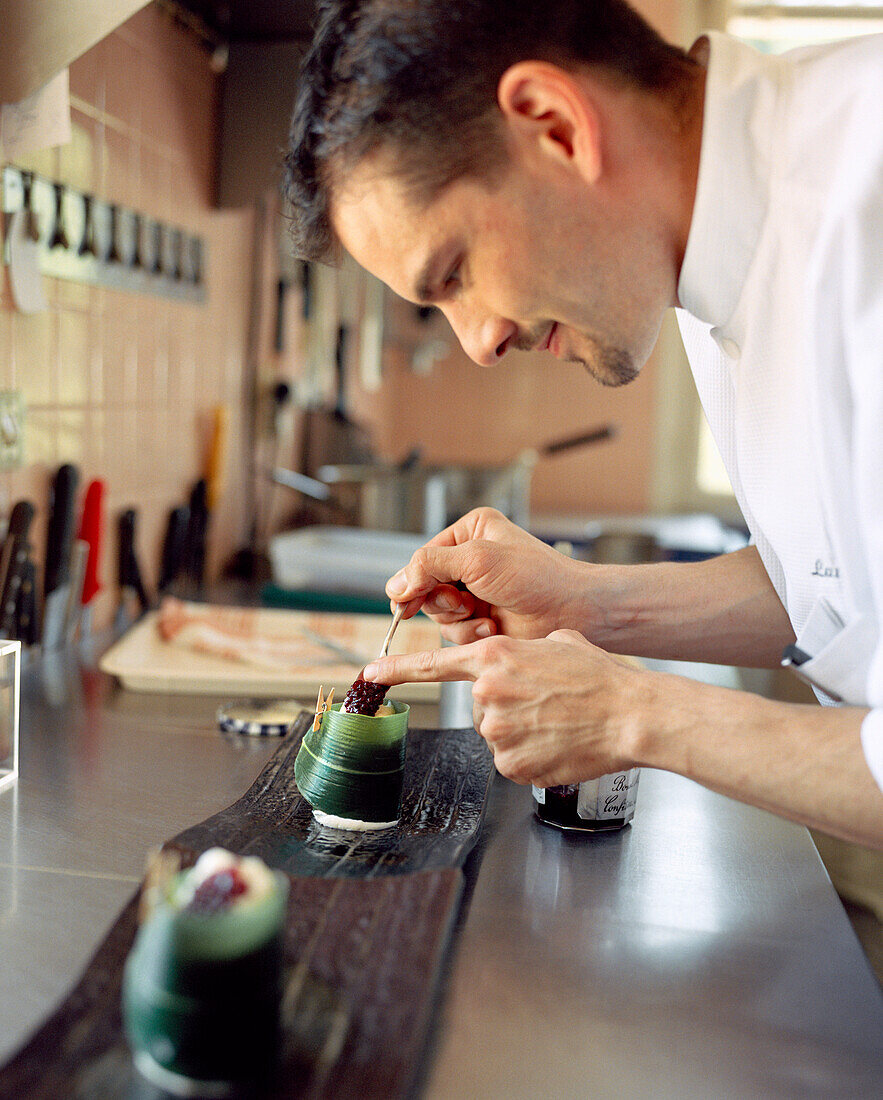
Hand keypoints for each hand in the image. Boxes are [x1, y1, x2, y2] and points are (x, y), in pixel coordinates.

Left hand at [364, 629, 644, 785]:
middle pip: (479, 706)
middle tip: (544, 703)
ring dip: (519, 731)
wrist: (629, 714)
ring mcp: (497, 732)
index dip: (397, 670)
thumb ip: (524, 651)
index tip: (369, 674)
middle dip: (504, 705)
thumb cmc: (600, 675)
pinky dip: (530, 756)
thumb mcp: (557, 641)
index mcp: (494, 656)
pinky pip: (511, 761)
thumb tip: (522, 663)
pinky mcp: (511, 764)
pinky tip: (557, 744)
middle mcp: (487, 693)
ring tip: (557, 723)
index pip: (432, 665)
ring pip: (496, 734)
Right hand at [387, 507, 587, 642]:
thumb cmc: (536, 576)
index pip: (423, 557)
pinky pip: (456, 633)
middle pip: (426, 588)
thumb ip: (429, 566)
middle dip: (442, 602)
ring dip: (459, 621)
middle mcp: (470, 560)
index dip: (412, 580)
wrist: (572, 610)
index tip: (404, 601)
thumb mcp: (477, 559)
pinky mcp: (483, 619)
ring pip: (439, 615)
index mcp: (471, 532)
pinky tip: (493, 627)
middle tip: (461, 604)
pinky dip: (471, 633)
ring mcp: (476, 591)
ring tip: (485, 616)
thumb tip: (394, 585)